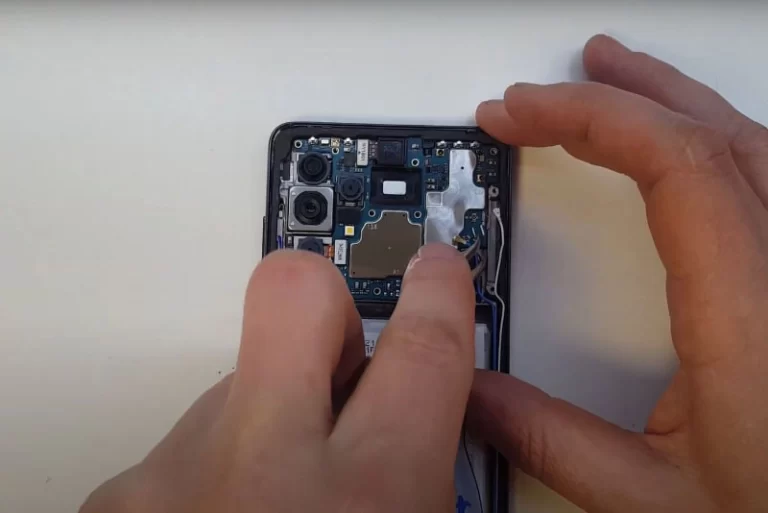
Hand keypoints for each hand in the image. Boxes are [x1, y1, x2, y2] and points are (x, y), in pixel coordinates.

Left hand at [80, 244, 475, 511]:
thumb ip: (423, 473)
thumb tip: (432, 422)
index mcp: (365, 500)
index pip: (420, 349)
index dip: (437, 296)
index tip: (435, 273)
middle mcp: (257, 475)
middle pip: (294, 294)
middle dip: (327, 298)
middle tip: (341, 349)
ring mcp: (170, 480)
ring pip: (235, 382)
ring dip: (268, 413)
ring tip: (280, 490)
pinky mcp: (119, 498)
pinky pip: (186, 444)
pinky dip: (215, 467)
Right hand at [469, 35, 767, 511]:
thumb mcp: (651, 500)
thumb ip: (549, 440)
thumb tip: (468, 393)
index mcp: (753, 318)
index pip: (674, 167)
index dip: (588, 118)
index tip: (521, 111)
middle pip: (712, 136)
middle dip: (618, 96)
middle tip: (548, 87)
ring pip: (750, 148)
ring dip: (670, 104)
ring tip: (612, 84)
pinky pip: (766, 181)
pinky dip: (711, 144)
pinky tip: (687, 151)